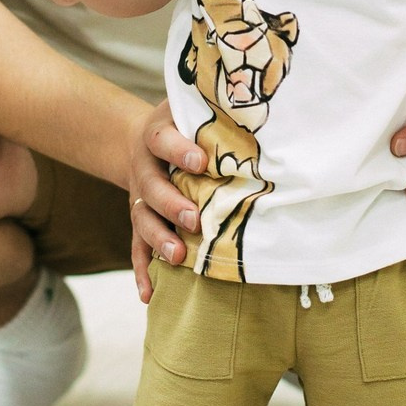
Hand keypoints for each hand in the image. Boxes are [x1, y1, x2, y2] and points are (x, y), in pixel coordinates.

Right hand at [128, 100, 203, 301]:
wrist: (143, 140)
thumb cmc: (184, 125)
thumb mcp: (193, 111)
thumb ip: (218, 115)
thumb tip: (269, 122)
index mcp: (156, 135)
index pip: (162, 140)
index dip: (179, 151)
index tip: (201, 162)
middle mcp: (144, 167)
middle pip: (151, 186)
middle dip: (171, 203)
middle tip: (194, 219)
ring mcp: (139, 196)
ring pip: (142, 219)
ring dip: (158, 238)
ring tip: (178, 257)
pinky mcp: (140, 219)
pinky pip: (136, 246)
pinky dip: (142, 271)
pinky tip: (149, 295)